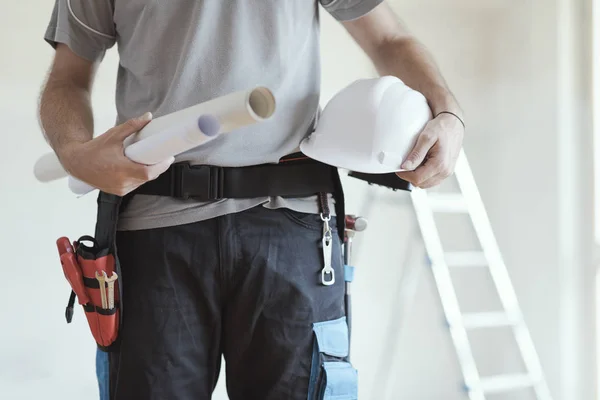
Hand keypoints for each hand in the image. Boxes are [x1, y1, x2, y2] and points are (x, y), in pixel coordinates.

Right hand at [58, 112, 174, 195]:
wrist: (76, 163)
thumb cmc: (94, 149)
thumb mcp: (113, 135)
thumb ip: (132, 126)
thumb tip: (148, 116)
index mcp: (121, 170)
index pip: (148, 173)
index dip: (160, 166)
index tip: (168, 158)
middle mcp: (121, 183)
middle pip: (148, 177)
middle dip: (157, 167)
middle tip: (163, 157)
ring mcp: (120, 189)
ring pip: (142, 182)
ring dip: (149, 173)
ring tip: (153, 161)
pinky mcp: (118, 192)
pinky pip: (135, 185)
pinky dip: (140, 178)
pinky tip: (142, 169)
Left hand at [396, 113, 463, 187]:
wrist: (454, 124)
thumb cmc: (442, 128)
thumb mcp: (426, 138)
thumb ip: (416, 154)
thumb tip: (406, 167)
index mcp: (440, 164)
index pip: (417, 179)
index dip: (404, 174)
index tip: (399, 167)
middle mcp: (445, 171)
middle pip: (421, 183)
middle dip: (410, 175)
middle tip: (407, 163)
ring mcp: (447, 172)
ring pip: (426, 183)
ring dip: (418, 175)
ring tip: (417, 161)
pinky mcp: (447, 171)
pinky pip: (432, 180)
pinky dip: (425, 174)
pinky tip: (423, 163)